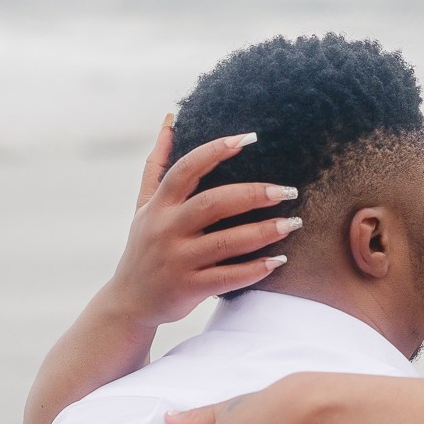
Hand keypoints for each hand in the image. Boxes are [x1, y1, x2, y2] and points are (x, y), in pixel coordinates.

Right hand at [102, 118, 302, 328]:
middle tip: (288, 190)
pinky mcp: (188, 288)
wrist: (129, 302)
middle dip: (253, 194)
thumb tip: (170, 120)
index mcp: (159, 205)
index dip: (216, 150)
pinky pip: (227, 278)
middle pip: (213, 203)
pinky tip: (279, 261)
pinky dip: (254, 270)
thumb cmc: (143, 247)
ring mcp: (177, 261)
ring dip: (263, 232)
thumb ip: (158, 164)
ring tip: (294, 223)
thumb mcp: (143, 205)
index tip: (249, 138)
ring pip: (225, 242)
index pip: (187, 169)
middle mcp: (166, 230)